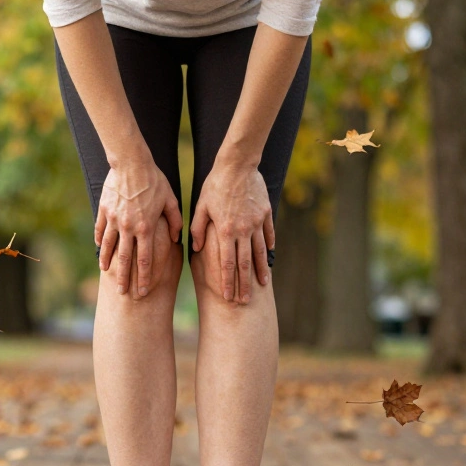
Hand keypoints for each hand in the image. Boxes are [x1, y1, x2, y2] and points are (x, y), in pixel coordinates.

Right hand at [97, 157, 182, 296]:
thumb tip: (176, 237)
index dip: (144, 277)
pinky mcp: (104, 210)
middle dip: (124, 278)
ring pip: (108, 246)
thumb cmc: (154, 180)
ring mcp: (113, 220)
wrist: (131, 163)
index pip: (145, 259)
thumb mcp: (170, 199)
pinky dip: (99, 240)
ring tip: (106, 272)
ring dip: (107, 261)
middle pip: (125, 259)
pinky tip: (98, 248)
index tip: (142, 291)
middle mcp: (128, 228)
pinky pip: (100, 229)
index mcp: (145, 228)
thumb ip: (174, 220)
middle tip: (122, 293)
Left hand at [190, 159, 274, 303]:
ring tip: (263, 284)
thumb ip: (198, 229)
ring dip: (260, 270)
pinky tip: (269, 257)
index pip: (226, 263)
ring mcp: (256, 222)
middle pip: (244, 263)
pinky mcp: (266, 213)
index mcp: (225, 231)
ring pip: (259, 251)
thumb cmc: (215, 185)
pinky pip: (268, 234)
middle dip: (244, 284)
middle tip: (246, 301)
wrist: (238, 164)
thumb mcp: (200, 207)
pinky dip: (268, 246)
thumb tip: (196, 249)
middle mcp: (242, 230)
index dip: (227, 282)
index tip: (228, 296)